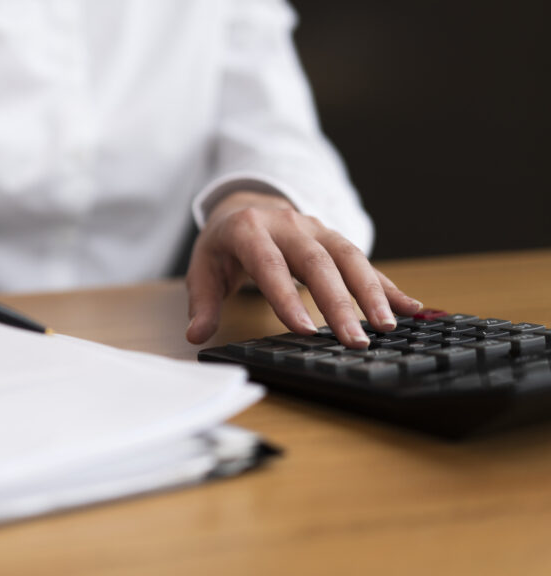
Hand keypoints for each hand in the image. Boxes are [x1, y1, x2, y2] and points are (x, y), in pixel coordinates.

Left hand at [185, 192, 421, 347]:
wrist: (243, 205)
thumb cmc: (223, 245)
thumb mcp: (203, 269)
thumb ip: (203, 303)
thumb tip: (197, 335)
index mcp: (249, 230)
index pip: (270, 265)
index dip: (287, 298)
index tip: (305, 330)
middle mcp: (288, 225)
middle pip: (317, 263)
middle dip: (339, 302)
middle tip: (354, 338)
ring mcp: (316, 228)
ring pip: (348, 257)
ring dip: (371, 293)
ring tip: (388, 326)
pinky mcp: (334, 238)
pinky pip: (364, 261)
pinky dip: (388, 285)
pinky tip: (409, 308)